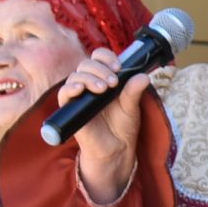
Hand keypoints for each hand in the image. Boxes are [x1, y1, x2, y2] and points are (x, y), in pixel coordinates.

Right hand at [60, 50, 148, 205]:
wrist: (116, 148)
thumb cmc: (123, 125)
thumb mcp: (132, 106)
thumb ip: (134, 91)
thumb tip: (143, 76)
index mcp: (106, 78)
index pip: (99, 57)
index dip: (106, 57)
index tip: (119, 66)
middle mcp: (90, 84)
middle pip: (86, 64)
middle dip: (100, 68)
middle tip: (114, 82)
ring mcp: (79, 96)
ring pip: (75, 76)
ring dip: (89, 78)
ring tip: (104, 89)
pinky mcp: (70, 109)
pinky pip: (64, 93)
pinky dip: (70, 88)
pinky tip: (80, 90)